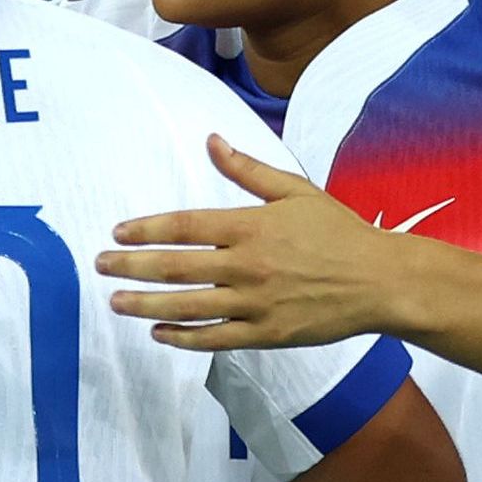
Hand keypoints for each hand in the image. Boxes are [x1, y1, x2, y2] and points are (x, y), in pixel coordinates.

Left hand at [96, 136, 414, 350]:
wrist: (381, 281)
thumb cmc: (339, 232)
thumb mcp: (295, 190)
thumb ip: (248, 169)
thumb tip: (212, 141)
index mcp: (252, 226)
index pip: (185, 226)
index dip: (147, 229)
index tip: (118, 232)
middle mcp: (248, 266)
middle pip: (176, 268)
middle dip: (132, 267)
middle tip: (101, 265)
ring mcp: (256, 304)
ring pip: (188, 307)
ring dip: (146, 305)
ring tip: (116, 301)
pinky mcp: (267, 334)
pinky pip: (215, 339)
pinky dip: (183, 338)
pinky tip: (159, 333)